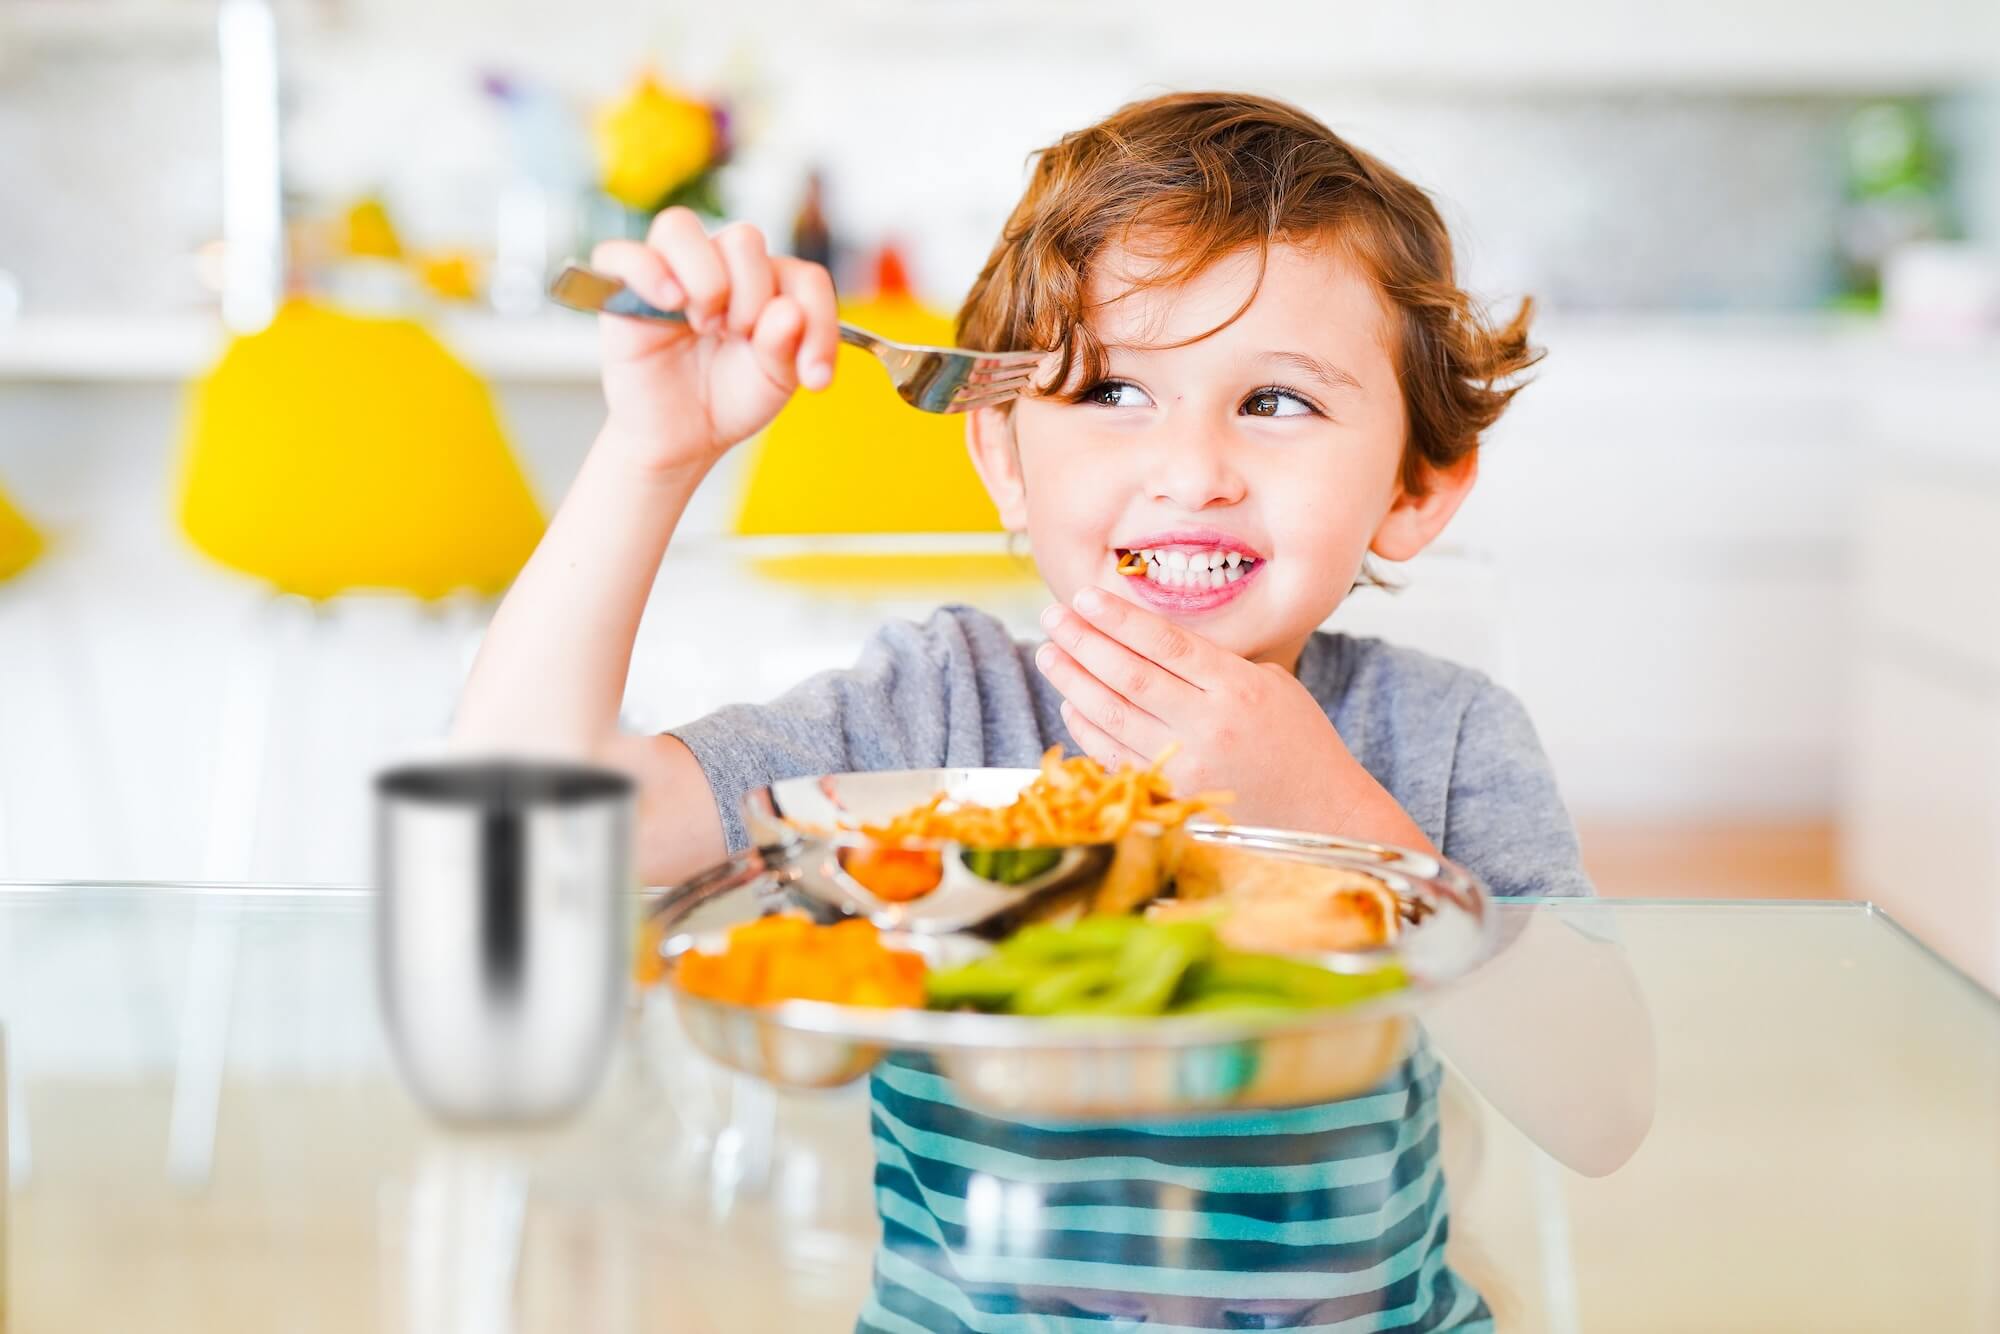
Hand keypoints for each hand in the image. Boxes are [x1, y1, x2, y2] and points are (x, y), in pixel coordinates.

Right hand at [588, 208, 838, 475]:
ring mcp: (671, 271)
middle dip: (751, 299)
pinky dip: (648, 272)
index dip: (817, 322)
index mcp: (768, 284)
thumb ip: (788, 346)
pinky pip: (622, 254)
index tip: (814, 378)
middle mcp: (720, 266)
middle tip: (737, 339)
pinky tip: (671, 305)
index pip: (804, 275)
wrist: (682, 437)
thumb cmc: (729, 397)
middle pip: (744, 239)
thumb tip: (788, 311)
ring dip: (704, 281)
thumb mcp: (774, 381)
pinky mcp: (622, 287)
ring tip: (703, 325)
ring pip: (681, 227)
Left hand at [1034, 588, 1431, 846]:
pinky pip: (1118, 757)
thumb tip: (1148, 640)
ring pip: (1116, 715)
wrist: (1321, 812)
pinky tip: (1071, 703)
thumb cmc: (1298, 741)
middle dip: (1084, 641)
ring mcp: (1189, 764)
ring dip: (1075, 682)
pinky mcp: (1175, 795)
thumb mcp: (1271, 684)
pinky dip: (1089, 728)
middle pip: (1130, 675)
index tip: (1084, 595)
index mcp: (1238, 686)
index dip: (1119, 618)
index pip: (1165, 643)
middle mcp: (1211, 724)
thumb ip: (1213, 664)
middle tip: (1053, 617)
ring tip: (1049, 654)